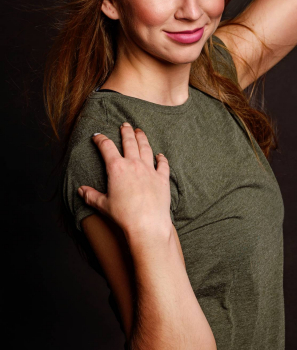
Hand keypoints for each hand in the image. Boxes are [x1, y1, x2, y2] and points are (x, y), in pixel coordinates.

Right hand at [78, 123, 171, 239]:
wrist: (147, 225)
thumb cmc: (124, 216)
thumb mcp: (103, 205)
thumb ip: (91, 196)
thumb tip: (81, 190)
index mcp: (117, 168)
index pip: (106, 147)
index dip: (100, 139)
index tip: (97, 136)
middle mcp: (134, 164)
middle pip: (129, 142)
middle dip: (126, 132)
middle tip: (125, 125)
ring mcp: (150, 170)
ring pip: (146, 148)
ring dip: (142, 138)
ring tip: (140, 131)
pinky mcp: (162, 178)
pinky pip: (163, 164)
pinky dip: (161, 158)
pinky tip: (160, 155)